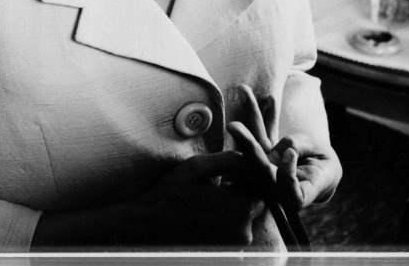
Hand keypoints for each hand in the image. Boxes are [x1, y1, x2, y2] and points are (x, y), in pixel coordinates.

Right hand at [32, 150, 263, 248]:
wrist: (146, 229)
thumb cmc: (169, 195)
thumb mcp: (197, 167)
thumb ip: (229, 159)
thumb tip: (251, 155)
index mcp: (240, 208)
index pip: (261, 184)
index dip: (250, 173)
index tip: (234, 168)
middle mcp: (243, 231)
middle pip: (256, 201)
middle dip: (244, 188)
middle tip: (222, 179)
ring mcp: (235, 245)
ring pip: (246, 216)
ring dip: (235, 202)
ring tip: (211, 193)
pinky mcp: (226, 252)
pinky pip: (235, 229)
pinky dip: (227, 217)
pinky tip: (207, 209)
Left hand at [228, 84, 340, 210]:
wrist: (320, 174)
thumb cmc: (325, 169)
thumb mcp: (322, 158)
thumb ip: (300, 149)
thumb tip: (270, 151)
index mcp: (297, 196)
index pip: (288, 192)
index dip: (286, 174)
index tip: (291, 154)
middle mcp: (276, 186)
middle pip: (260, 168)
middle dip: (247, 145)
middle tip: (234, 126)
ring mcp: (267, 169)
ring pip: (257, 143)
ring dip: (251, 116)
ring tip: (242, 92)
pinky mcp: (264, 154)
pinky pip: (262, 131)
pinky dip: (261, 112)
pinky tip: (251, 92)